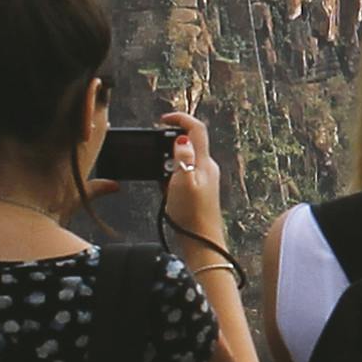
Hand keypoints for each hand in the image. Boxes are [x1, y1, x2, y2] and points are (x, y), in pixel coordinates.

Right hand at [159, 111, 223, 247]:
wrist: (201, 242)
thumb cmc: (192, 215)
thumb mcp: (183, 183)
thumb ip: (182, 158)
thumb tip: (182, 138)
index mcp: (204, 162)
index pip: (197, 129)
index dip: (180, 118)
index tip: (162, 119)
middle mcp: (206, 167)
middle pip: (190, 142)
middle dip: (170, 143)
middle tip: (155, 154)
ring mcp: (203, 179)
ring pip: (185, 159)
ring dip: (169, 162)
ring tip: (161, 179)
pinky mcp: (198, 190)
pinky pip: (182, 174)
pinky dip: (171, 176)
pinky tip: (165, 190)